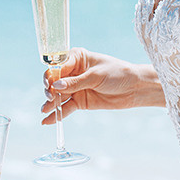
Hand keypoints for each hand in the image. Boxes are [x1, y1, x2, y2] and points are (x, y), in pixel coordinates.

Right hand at [41, 48, 162, 123]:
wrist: (135, 89)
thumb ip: (76, 82)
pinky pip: (66, 108)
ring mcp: (76, 88)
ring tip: (45, 110)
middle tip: (51, 98)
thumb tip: (56, 86)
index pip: (58, 66)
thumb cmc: (118, 74)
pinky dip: (57, 114)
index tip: (50, 85)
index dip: (51, 75)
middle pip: (54, 81)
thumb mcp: (96, 76)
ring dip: (50, 103)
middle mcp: (73, 72)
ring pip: (58, 96)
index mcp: (76, 58)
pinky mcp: (80, 102)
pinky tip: (47, 120)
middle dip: (50, 90)